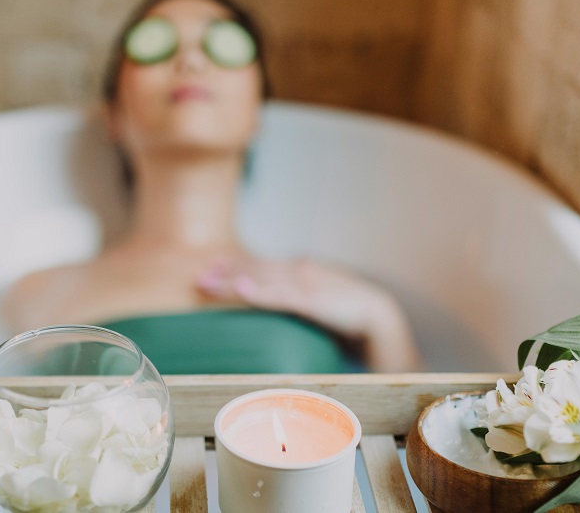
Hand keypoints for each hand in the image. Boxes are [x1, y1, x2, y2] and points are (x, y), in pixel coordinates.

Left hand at [196, 256, 420, 371]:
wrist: (380, 314)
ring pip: (260, 280)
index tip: (215, 264)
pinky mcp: (311, 300)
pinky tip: (241, 290)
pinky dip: (259, 292)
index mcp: (302, 270)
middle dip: (226, 272)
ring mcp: (304, 284)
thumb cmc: (352, 312)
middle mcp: (299, 271)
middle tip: (200, 275)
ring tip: (208, 281)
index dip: (237, 265)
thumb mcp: (321, 302)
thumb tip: (286, 305)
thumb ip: (302, 299)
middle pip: (256, 269)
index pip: (263, 265)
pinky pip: (279, 296)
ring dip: (232, 281)